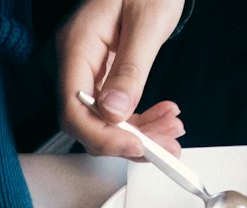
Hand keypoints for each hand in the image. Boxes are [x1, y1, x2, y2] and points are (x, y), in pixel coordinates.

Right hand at [57, 0, 186, 156]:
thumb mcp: (147, 22)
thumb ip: (130, 69)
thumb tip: (114, 112)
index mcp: (75, 45)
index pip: (73, 109)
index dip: (104, 137)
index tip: (138, 147)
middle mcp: (74, 61)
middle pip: (88, 122)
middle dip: (128, 140)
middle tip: (168, 146)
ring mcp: (86, 69)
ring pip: (104, 121)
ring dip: (140, 134)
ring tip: (172, 130)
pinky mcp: (101, 74)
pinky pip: (113, 110)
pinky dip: (139, 120)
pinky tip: (162, 118)